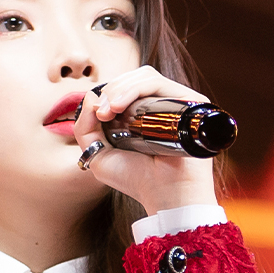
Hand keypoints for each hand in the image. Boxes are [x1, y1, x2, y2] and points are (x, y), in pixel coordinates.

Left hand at [72, 65, 218, 214]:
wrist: (165, 195)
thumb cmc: (135, 179)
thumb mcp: (98, 154)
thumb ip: (85, 127)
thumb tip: (90, 95)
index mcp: (142, 114)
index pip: (124, 86)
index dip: (107, 93)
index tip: (97, 114)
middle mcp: (160, 105)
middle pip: (132, 78)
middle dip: (111, 91)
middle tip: (102, 114)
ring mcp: (175, 103)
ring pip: (144, 77)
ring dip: (119, 88)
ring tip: (109, 111)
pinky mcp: (188, 102)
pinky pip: (158, 83)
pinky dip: (134, 89)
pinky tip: (120, 106)